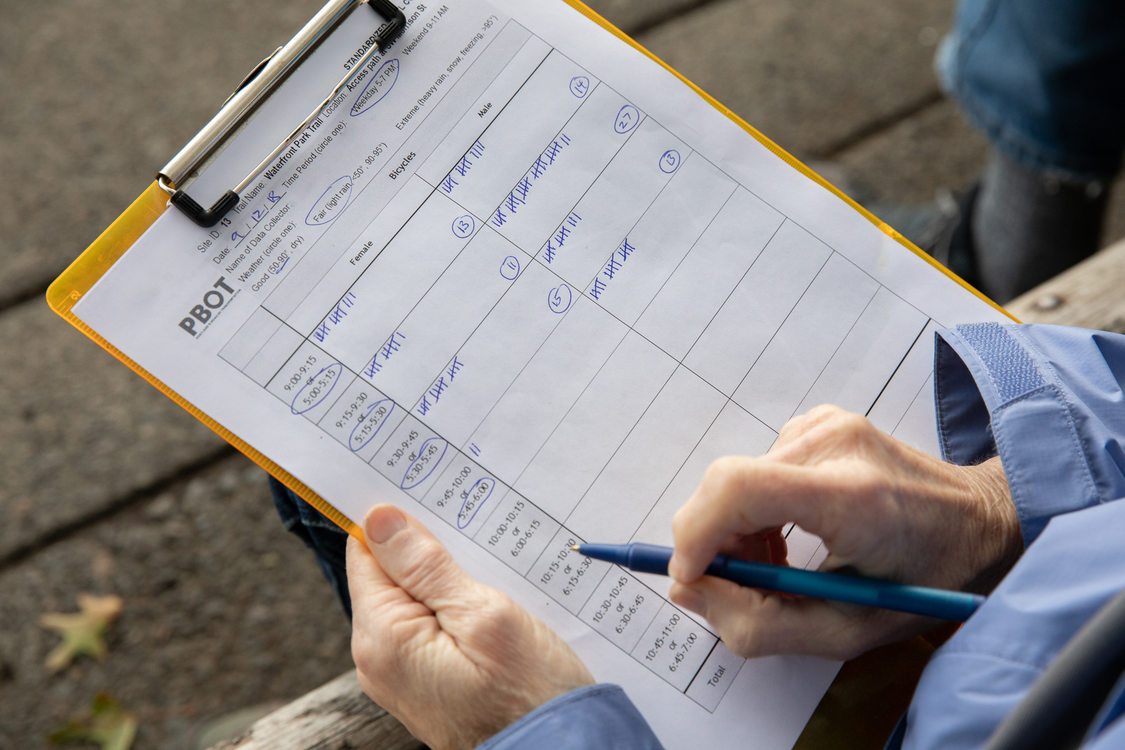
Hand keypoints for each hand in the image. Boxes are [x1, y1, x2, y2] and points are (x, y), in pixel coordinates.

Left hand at [347, 504, 593, 749]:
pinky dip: (452, 604)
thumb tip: (378, 519)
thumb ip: (426, 566)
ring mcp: (400, 674)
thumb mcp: (485, 616)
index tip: (430, 491)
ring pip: (411, 598)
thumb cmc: (530, 693)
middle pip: (387, 574)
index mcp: (384, 637)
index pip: (365, 552)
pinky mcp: (425, 681)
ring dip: (445, 575)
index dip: (395, 519)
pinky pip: (426, 625)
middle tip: (473, 527)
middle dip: (424, 547)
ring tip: (490, 563)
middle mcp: (378, 658)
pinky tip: (487, 597)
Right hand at [668, 405, 1020, 660]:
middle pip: (729, 483)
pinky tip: (794, 531)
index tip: (691, 574)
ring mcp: (829, 424)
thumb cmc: (924, 580)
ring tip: (779, 563)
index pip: (740, 488)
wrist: (982, 520)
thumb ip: (759, 624)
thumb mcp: (846, 632)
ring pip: (738, 478)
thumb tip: (689, 591)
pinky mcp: (823, 420)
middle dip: (715, 541)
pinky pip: (761, 465)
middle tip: (741, 582)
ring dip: (738, 528)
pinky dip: (759, 507)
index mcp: (852, 496)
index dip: (697, 532)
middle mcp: (837, 445)